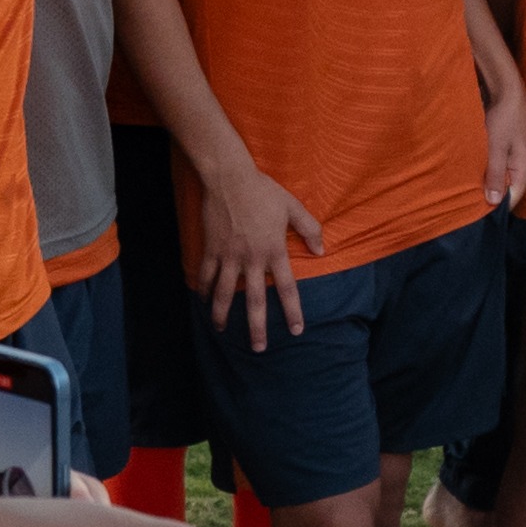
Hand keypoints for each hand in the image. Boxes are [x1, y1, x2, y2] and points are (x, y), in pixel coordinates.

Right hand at [187, 150, 324, 344]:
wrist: (229, 178)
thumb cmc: (263, 191)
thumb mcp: (293, 207)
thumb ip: (310, 229)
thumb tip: (322, 251)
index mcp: (274, 251)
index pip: (287, 288)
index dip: (292, 311)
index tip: (296, 331)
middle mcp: (252, 259)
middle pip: (255, 300)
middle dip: (257, 327)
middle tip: (259, 348)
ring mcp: (229, 256)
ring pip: (224, 293)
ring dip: (222, 314)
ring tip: (221, 330)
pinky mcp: (212, 249)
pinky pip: (206, 275)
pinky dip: (204, 290)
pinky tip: (203, 301)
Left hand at [477, 55, 525, 220]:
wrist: (506, 91)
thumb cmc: (504, 118)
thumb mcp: (497, 147)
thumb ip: (495, 174)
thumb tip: (493, 202)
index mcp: (523, 174)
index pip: (508, 203)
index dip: (490, 208)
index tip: (470, 211)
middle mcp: (520, 172)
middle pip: (502, 193)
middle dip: (484, 196)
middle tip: (461, 199)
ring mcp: (512, 163)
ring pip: (495, 182)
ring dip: (480, 183)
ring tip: (461, 188)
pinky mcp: (503, 155)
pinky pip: (492, 170)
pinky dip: (480, 171)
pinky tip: (466, 172)